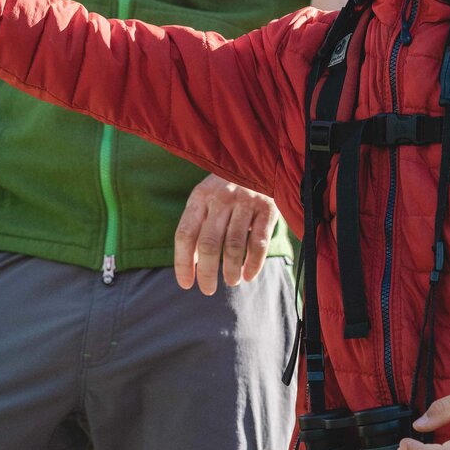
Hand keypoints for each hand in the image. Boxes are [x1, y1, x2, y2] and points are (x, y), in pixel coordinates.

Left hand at [174, 174, 276, 293]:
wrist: (260, 161)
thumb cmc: (227, 187)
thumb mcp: (207, 198)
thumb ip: (197, 226)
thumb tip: (190, 263)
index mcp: (200, 197)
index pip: (184, 234)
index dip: (182, 263)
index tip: (186, 284)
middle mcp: (220, 199)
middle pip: (208, 245)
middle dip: (206, 273)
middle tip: (208, 289)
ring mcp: (245, 203)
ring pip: (234, 246)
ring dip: (230, 270)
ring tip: (230, 281)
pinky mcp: (267, 209)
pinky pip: (259, 243)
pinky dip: (253, 264)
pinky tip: (248, 275)